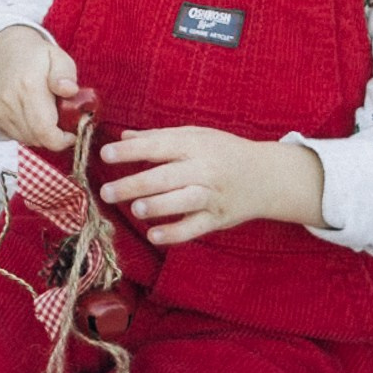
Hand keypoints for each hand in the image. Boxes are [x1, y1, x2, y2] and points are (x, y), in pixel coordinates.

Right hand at [0, 25, 88, 148]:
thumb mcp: (58, 57)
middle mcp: (10, 101)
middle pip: (36, 138)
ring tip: (46, 115)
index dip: (61, 140)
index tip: (71, 134)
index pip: (44, 130)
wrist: (2, 50)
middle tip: (62, 123)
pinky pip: (15, 136)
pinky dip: (28, 132)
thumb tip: (70, 90)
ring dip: (41, 135)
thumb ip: (66, 74)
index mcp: (29, 86)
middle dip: (54, 137)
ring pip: (26, 139)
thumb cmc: (36, 56)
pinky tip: (32, 115)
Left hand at [99, 128, 324, 243]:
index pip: (158, 146)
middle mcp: (203, 169)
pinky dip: (175, 233)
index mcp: (194, 145)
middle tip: (106, 192)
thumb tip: (123, 137)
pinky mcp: (218, 218)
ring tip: (135, 210)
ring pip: (184, 201)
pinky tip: (154, 236)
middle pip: (166, 177)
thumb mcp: (196, 135)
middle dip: (135, 184)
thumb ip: (158, 137)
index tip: (105, 154)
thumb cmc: (224, 151)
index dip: (131, 151)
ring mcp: (212, 195)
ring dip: (159, 206)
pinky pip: (195, 228)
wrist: (266, 176)